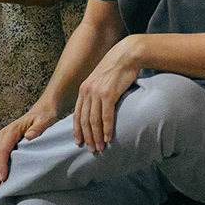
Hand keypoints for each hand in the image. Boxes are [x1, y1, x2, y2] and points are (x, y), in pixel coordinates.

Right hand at [0, 101, 59, 187]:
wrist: (42, 110)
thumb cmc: (44, 116)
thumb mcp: (45, 120)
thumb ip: (38, 128)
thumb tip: (29, 136)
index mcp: (12, 131)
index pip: (2, 151)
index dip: (1, 165)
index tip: (3, 178)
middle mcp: (3, 134)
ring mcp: (1, 137)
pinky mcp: (1, 140)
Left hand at [72, 37, 145, 152]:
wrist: (127, 55)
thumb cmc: (117, 67)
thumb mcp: (101, 80)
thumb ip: (96, 92)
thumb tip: (98, 106)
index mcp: (84, 90)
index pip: (77, 115)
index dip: (77, 130)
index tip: (79, 142)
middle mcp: (87, 92)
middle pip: (84, 120)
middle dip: (87, 137)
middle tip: (91, 149)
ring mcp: (97, 93)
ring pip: (94, 121)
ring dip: (96, 136)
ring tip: (100, 147)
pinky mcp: (109, 94)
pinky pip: (106, 116)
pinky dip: (107, 129)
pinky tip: (108, 137)